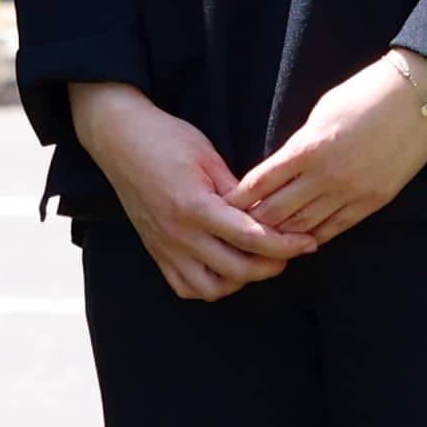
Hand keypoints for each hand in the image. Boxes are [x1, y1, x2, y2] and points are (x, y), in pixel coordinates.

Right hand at [68, 84, 313, 302]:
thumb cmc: (165, 138)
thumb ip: (237, 190)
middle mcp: (179, 234)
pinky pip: (185, 286)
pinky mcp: (155, 250)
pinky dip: (210, 285)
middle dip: (272, 265)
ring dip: (241, 280)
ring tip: (256, 261)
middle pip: (238, 269)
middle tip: (289, 252)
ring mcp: (165, 247)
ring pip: (212, 288)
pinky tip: (224, 268)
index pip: (251, 238)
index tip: (308, 243)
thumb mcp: (208, 155)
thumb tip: (266, 212)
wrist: (118, 138)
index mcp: (195, 206)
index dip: (286, 244)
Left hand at [233, 49, 426, 245]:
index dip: (241, 198)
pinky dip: (315, 236)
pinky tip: (302, 241)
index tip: (225, 205)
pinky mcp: (373, 201)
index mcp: (307, 148)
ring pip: (305, 226)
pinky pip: (336, 228)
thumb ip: (300, 144)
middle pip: (277, 212)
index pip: (261, 182)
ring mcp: (351, 192)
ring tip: (264, 241)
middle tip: (237, 231)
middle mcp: (326, 176)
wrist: (416, 96)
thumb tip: (281, 167)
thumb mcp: (321, 112)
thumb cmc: (364, 94)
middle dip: (254, 222)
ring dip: (282, 234)